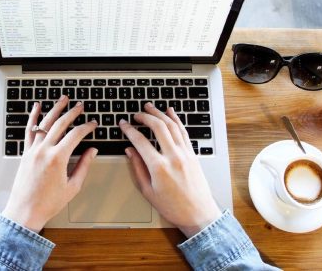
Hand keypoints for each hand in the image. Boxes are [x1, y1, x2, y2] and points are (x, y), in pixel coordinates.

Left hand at [2, 95, 97, 231]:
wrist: (25, 211)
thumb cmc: (48, 203)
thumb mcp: (72, 186)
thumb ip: (83, 166)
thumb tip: (92, 151)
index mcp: (58, 158)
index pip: (76, 135)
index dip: (87, 127)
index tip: (93, 124)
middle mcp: (44, 150)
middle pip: (60, 124)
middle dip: (73, 113)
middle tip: (80, 106)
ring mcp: (33, 150)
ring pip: (45, 123)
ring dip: (55, 109)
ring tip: (63, 99)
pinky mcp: (25, 153)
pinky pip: (29, 130)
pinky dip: (33, 117)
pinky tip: (37, 107)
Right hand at [119, 102, 221, 236]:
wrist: (198, 214)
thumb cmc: (173, 207)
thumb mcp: (148, 191)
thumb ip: (137, 168)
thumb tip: (130, 151)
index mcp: (159, 168)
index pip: (140, 141)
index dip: (129, 130)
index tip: (123, 124)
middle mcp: (173, 157)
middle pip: (158, 127)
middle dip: (145, 117)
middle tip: (136, 114)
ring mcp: (185, 154)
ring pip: (172, 126)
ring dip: (160, 114)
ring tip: (150, 107)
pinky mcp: (193, 154)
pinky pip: (183, 132)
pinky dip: (176, 120)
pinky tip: (170, 112)